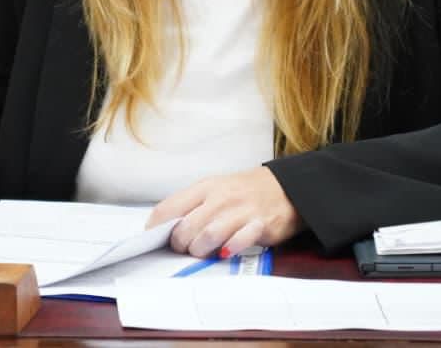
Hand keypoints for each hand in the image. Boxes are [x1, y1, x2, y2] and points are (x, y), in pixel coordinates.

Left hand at [147, 166, 301, 257]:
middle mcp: (220, 197)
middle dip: (180, 244)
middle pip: (186, 227)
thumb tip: (166, 227)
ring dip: (200, 251)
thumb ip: (192, 206)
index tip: (154, 239)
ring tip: (203, 252)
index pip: (169, 208)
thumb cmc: (245, 192)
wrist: (286, 187)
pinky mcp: (259, 225)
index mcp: (205, 187)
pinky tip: (226, 252)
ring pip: (207, 236)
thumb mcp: (215, 190)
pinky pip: (237, 242)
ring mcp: (240, 211)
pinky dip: (227, 250)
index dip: (157, 228)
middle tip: (184, 249)